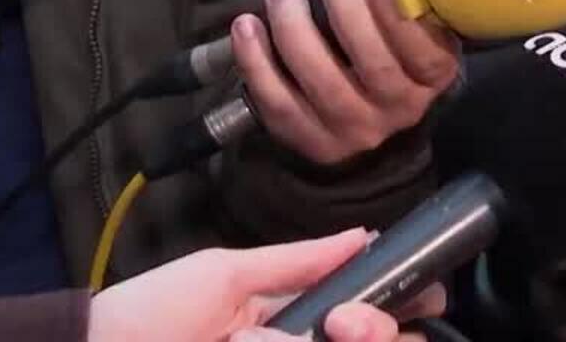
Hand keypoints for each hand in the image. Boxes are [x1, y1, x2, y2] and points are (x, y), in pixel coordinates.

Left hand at [88, 228, 443, 341]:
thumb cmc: (149, 316)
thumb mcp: (224, 274)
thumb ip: (297, 261)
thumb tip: (364, 235)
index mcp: (299, 321)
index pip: (373, 317)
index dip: (404, 306)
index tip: (416, 294)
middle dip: (380, 329)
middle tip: (344, 323)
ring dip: (348, 340)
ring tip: (297, 338)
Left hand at [234, 0, 460, 164]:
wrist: (366, 111)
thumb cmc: (382, 42)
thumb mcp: (391, 9)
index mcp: (433, 74)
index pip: (424, 51)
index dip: (397, 13)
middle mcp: (402, 108)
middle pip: (374, 64)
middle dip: (345, 10)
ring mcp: (358, 131)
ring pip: (325, 83)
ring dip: (295, 30)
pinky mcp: (316, 144)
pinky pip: (281, 105)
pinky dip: (258, 64)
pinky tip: (246, 27)